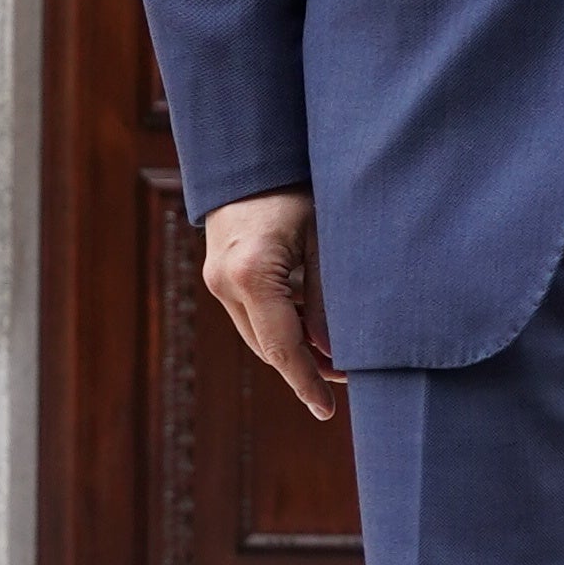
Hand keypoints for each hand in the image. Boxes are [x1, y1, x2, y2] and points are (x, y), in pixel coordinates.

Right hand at [201, 189, 345, 422]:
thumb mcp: (325, 237)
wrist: (251, 152)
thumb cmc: (297, 186)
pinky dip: (281, 328)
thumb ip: (327, 297)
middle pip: (267, 348)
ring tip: (336, 360)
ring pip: (259, 335)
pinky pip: (252, 315)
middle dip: (305, 370)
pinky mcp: (219, 275)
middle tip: (347, 381)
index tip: (326, 412)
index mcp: (251, 273)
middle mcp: (225, 282)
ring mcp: (216, 279)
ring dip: (294, 350)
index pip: (282, 347)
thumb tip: (331, 353)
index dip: (306, 382)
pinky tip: (312, 330)